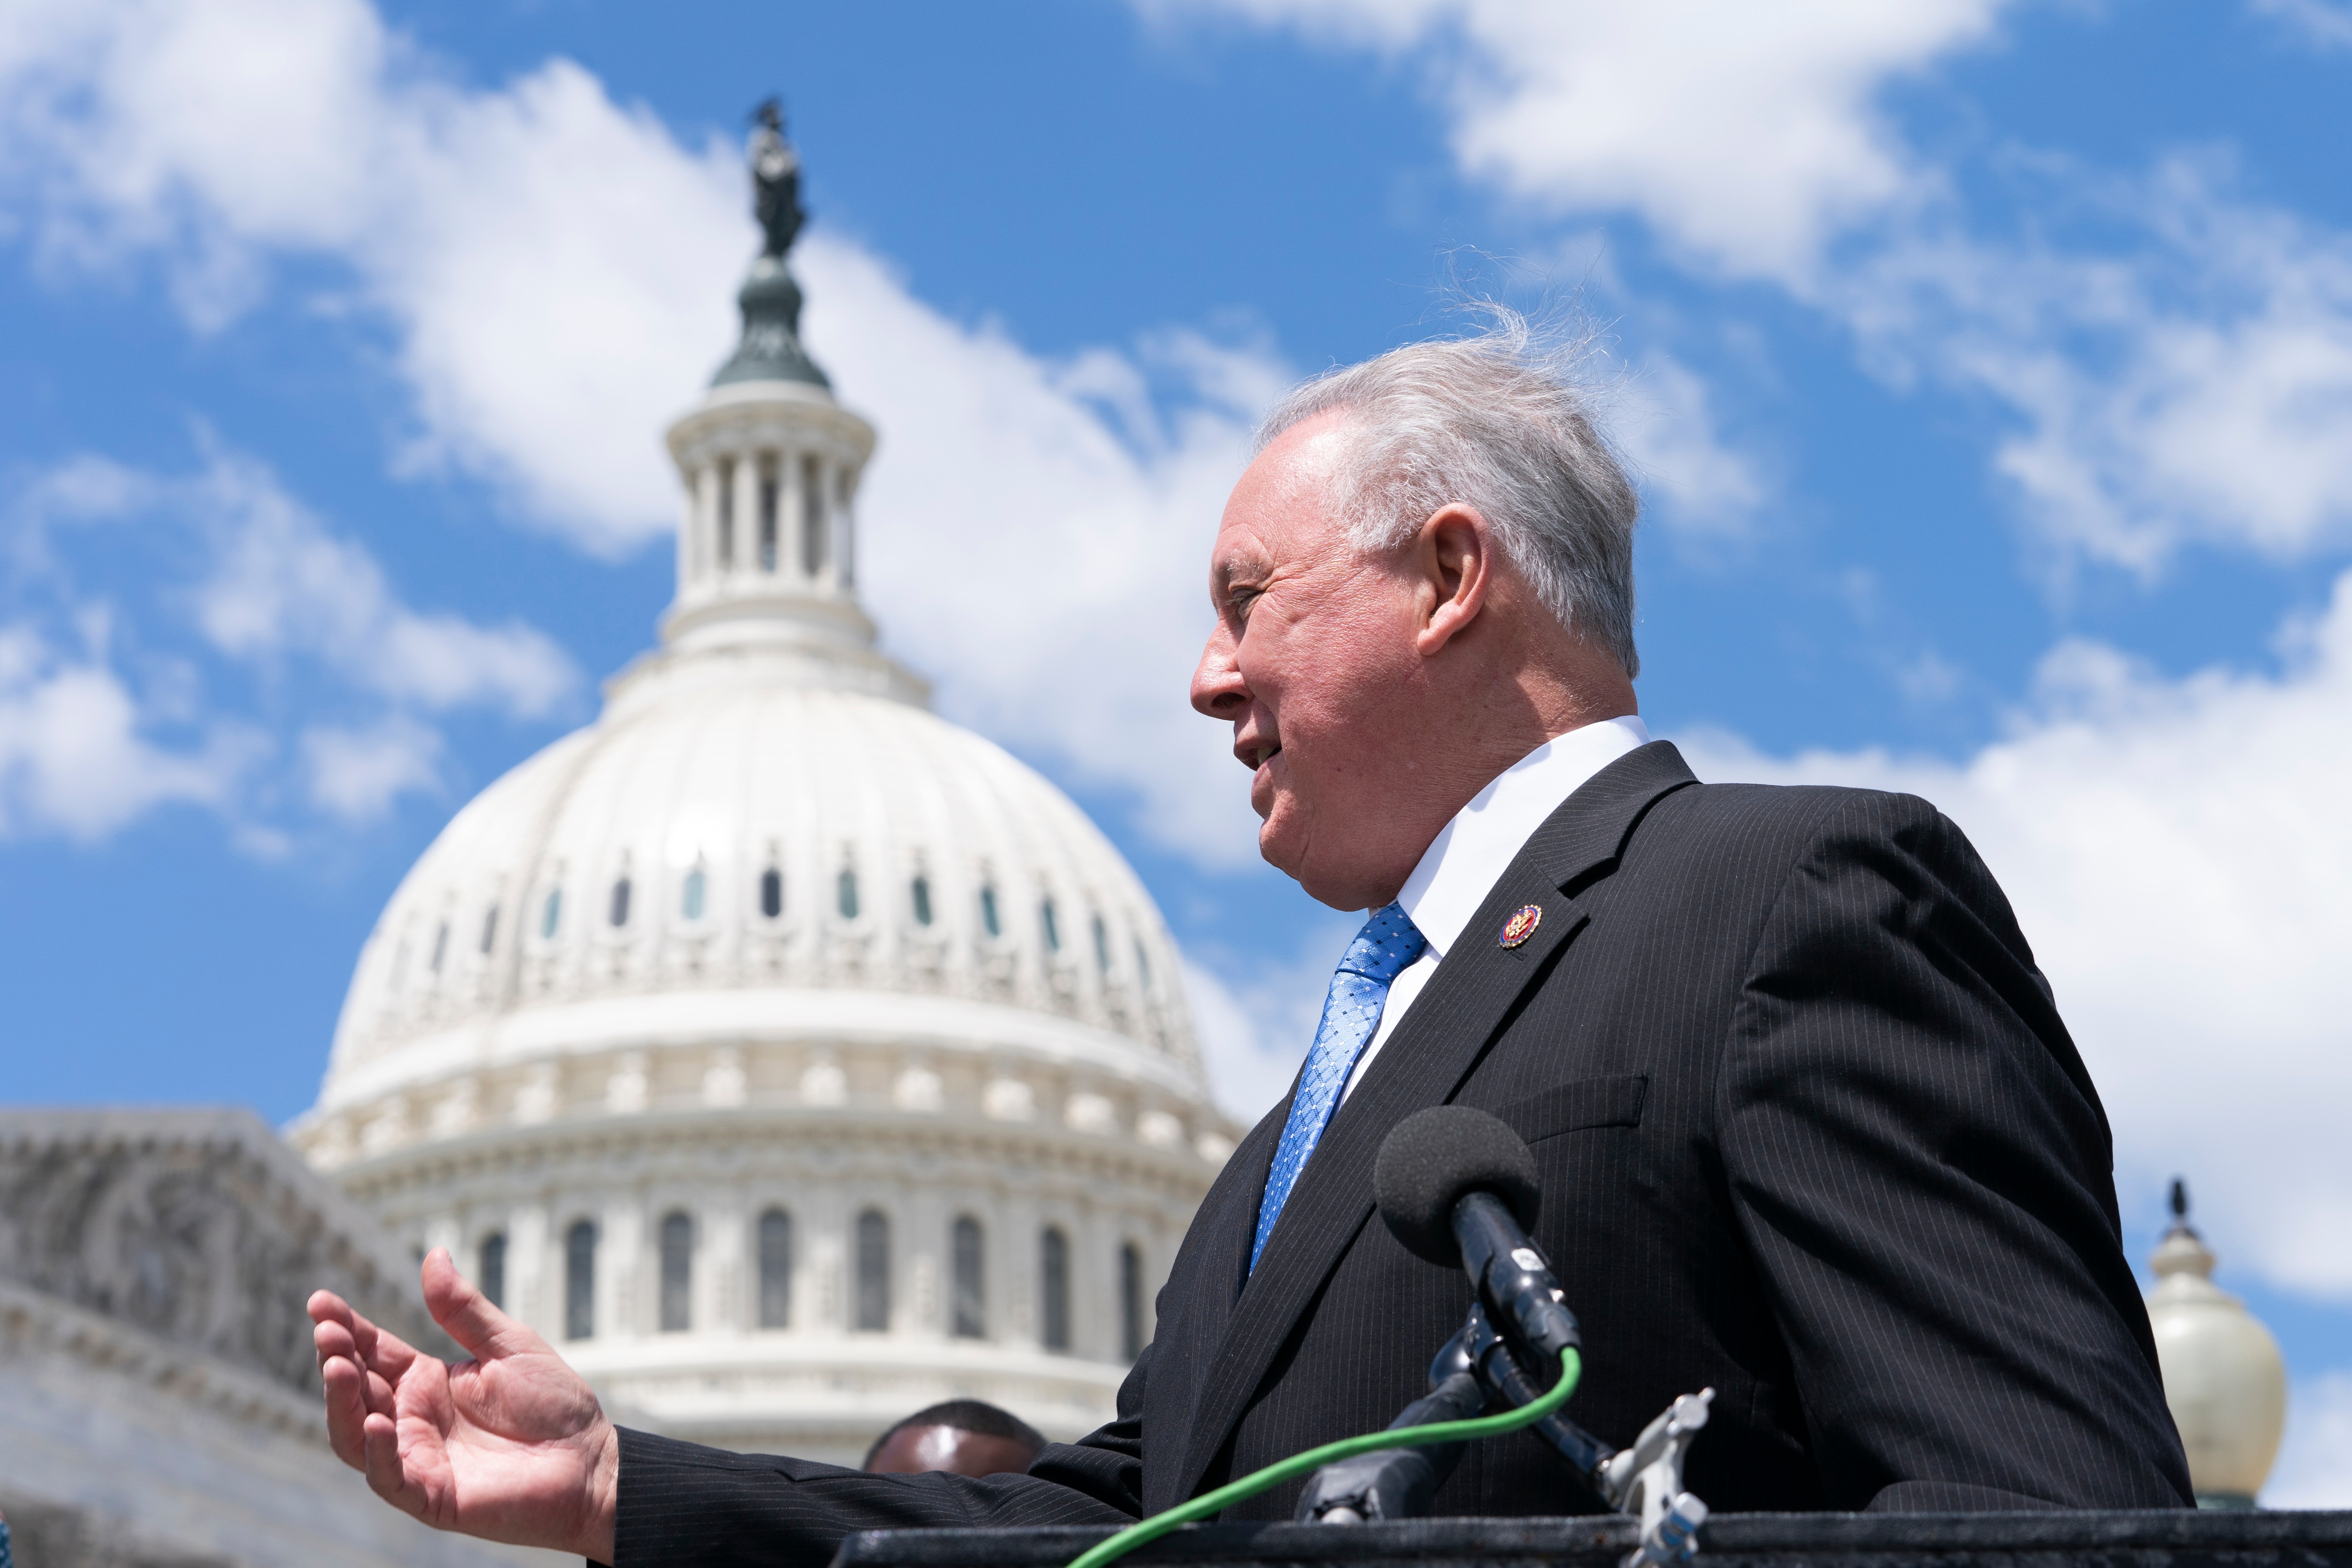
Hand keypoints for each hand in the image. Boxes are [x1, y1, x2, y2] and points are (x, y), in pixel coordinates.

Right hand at [310, 1248, 618, 1562]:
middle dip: (336, 1359)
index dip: (345, 1328)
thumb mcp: (507, 1345)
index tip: (320, 1301)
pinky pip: (388, 1478)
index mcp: (426, 1381)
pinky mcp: (430, 1496)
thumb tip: (434, 1254)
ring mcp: (417, 1458)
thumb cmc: (553, 1405)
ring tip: (338, 1367)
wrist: (591, 1462)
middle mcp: (412, 1419)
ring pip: (356, 1436)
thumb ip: (464, 1309)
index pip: (373, 1351)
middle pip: (356, 1390)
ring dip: (340, 1403)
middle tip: (327, 1331)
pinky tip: (374, 1421)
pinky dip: (377, 1452)